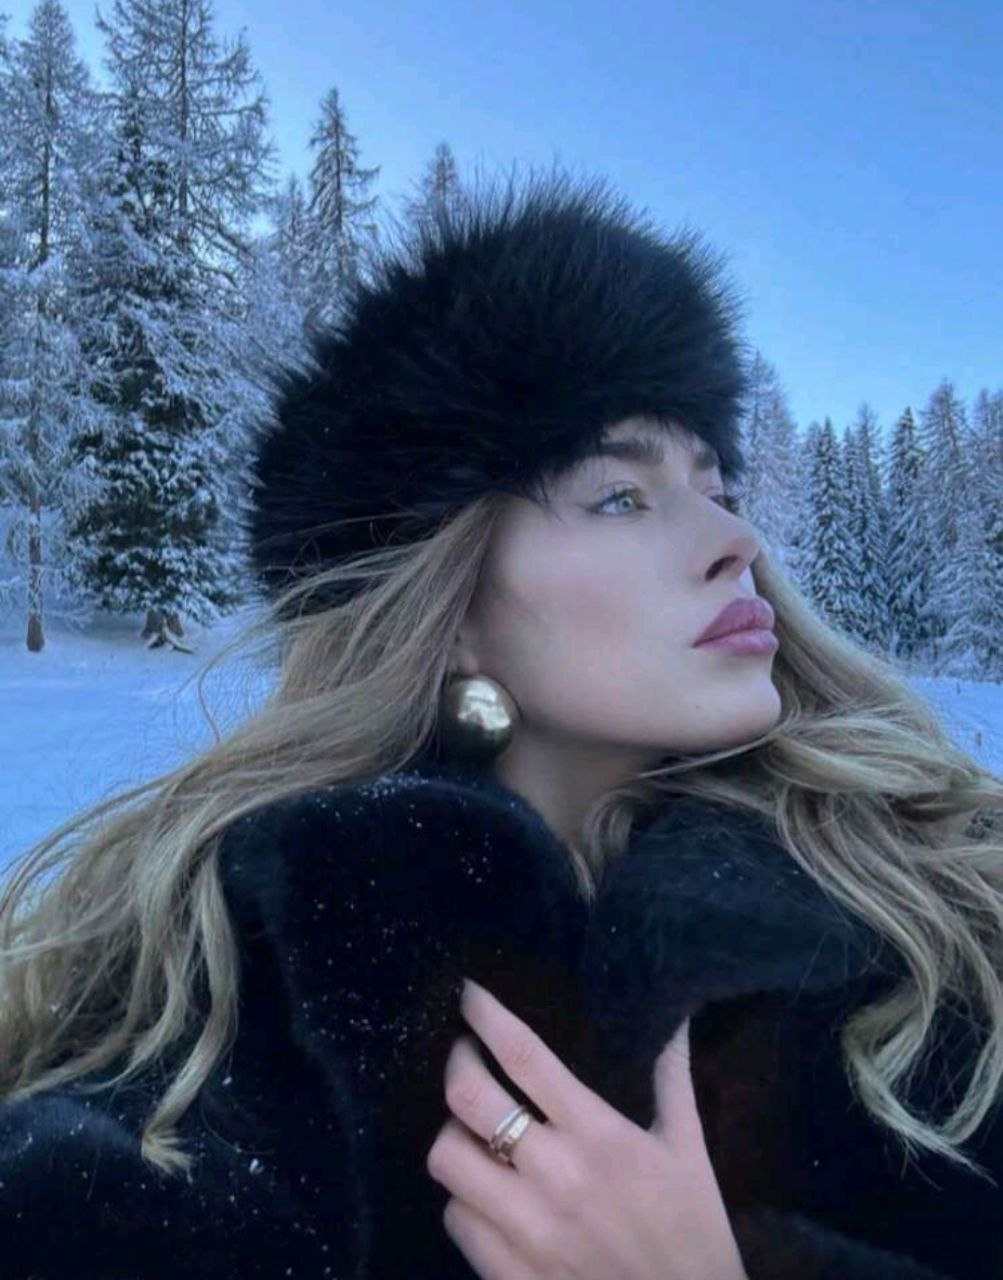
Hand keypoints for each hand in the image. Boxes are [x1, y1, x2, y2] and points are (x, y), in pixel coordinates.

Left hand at [426, 977, 748, 1279]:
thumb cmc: (694, 1232)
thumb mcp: (689, 1150)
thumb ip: (672, 1078)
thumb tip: (675, 1015)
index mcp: (599, 1137)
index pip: (525, 1057)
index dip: (486, 1015)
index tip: (468, 992)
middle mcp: (554, 1177)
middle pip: (468, 1100)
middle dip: (457, 1063)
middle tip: (465, 1054)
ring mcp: (525, 1231)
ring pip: (448, 1159)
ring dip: (455, 1133)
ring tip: (471, 1126)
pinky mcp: (507, 1276)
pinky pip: (455, 1220)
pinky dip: (463, 1199)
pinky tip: (482, 1191)